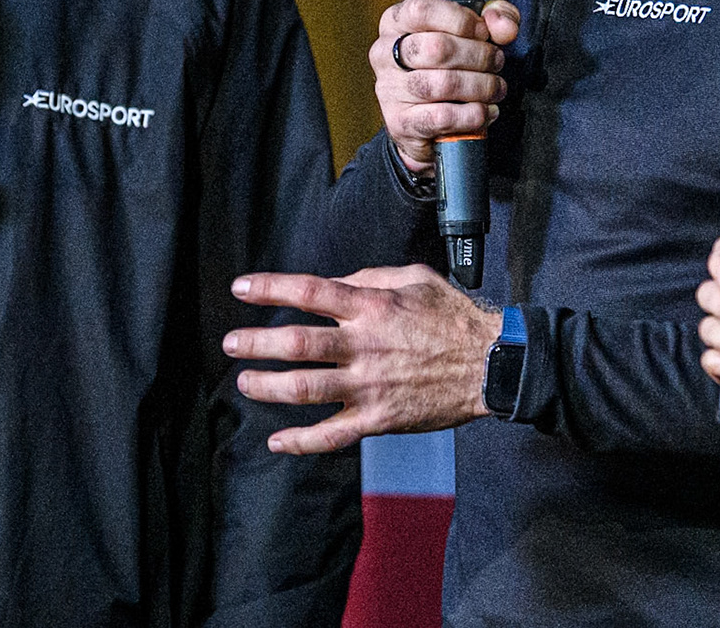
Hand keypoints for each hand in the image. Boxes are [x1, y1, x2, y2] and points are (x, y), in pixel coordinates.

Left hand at [224, 264, 501, 453]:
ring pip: (305, 390)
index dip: (269, 289)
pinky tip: (278, 441)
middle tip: (231, 344)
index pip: (309, 292)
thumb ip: (369, 279)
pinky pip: (332, 436)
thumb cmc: (454, 318)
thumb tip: (334, 284)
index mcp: (372, 307)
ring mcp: (369, 386)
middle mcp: (364, 346)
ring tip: (245, 383)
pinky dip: (301, 442)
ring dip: (267, 387)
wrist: (489, 364)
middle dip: (256, 343)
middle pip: (296, 344)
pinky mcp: (379, 419)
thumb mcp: (414, 278)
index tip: (241, 288)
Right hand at [370, 0, 520, 173]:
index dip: (461, 20)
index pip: (422, 10)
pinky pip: (444, 117)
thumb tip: (504, 27)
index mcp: (396, 22)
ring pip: (443, 83)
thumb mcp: (472, 31)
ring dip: (482, 86)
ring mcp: (389, 89)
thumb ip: (495, 17)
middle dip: (479, 56)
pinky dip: (473, 114)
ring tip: (495, 87)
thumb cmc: (447, 68)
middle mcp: (385, 53)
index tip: (483, 33)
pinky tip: (484, 110)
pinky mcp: (401, 122)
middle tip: (495, 62)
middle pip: (437, 48)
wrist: (426, 123)